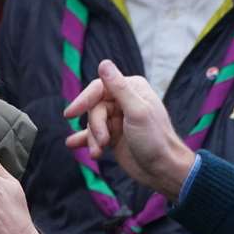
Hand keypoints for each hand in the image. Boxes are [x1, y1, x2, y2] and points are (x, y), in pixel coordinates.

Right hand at [64, 60, 195, 199]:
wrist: (163, 171)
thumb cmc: (155, 140)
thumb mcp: (137, 112)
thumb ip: (119, 87)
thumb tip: (103, 63)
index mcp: (132, 88)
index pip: (99, 87)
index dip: (84, 99)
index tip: (70, 114)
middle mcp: (124, 100)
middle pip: (94, 107)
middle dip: (95, 126)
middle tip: (103, 141)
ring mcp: (118, 119)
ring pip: (92, 122)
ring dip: (92, 138)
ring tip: (98, 152)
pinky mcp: (113, 135)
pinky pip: (93, 134)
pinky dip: (84, 140)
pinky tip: (73, 144)